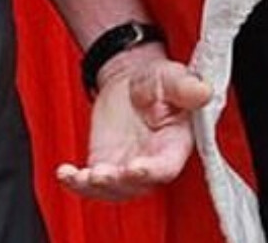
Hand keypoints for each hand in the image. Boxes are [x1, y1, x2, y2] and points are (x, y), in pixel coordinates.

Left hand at [55, 49, 211, 200]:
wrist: (130, 79)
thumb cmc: (158, 81)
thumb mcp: (173, 78)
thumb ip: (186, 88)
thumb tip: (203, 91)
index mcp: (174, 146)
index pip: (165, 168)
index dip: (152, 171)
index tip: (137, 167)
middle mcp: (152, 163)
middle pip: (137, 185)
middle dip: (119, 183)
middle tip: (103, 173)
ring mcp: (126, 168)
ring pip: (113, 190)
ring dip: (97, 187)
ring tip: (83, 175)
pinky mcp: (104, 165)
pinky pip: (89, 183)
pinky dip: (75, 182)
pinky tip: (64, 173)